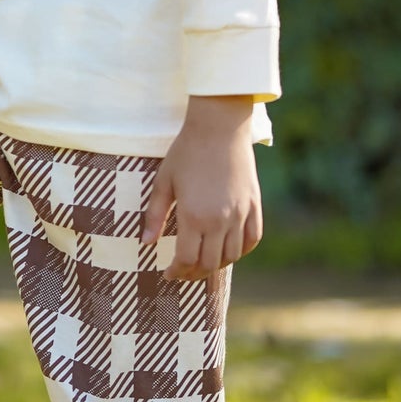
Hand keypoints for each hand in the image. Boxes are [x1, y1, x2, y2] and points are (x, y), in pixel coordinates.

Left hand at [145, 96, 263, 281]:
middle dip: (194, 273)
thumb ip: (154, 215)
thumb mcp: (164, 182)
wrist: (219, 127)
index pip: (187, 260)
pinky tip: (229, 250)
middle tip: (183, 272)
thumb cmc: (186, 152)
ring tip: (203, 262)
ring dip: (217, 264)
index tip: (168, 273)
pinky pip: (252, 239)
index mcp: (194, 216)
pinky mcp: (254, 205)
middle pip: (210, 263)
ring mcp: (240, 213)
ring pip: (232, 255)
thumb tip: (146, 244)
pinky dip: (242, 250)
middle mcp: (220, 220)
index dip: (177, 272)